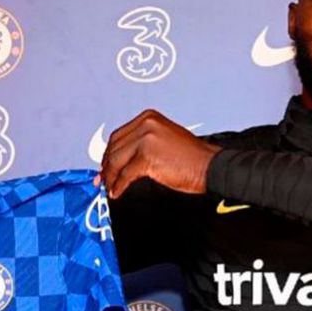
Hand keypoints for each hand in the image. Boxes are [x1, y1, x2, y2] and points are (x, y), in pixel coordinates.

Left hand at [97, 109, 221, 198]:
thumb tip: (120, 159)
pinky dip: (119, 185)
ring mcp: (146, 139)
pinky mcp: (147, 157)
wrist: (209, 166)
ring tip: (109, 188)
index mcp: (148, 118)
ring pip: (117, 162)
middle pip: (115, 148)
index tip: (104, 166)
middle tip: (102, 180)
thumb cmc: (191, 157)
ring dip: (111, 178)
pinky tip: (117, 192)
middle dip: (106, 166)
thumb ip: (141, 143)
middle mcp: (146, 124)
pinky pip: (125, 175)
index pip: (118, 136)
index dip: (108, 153)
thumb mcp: (162, 139)